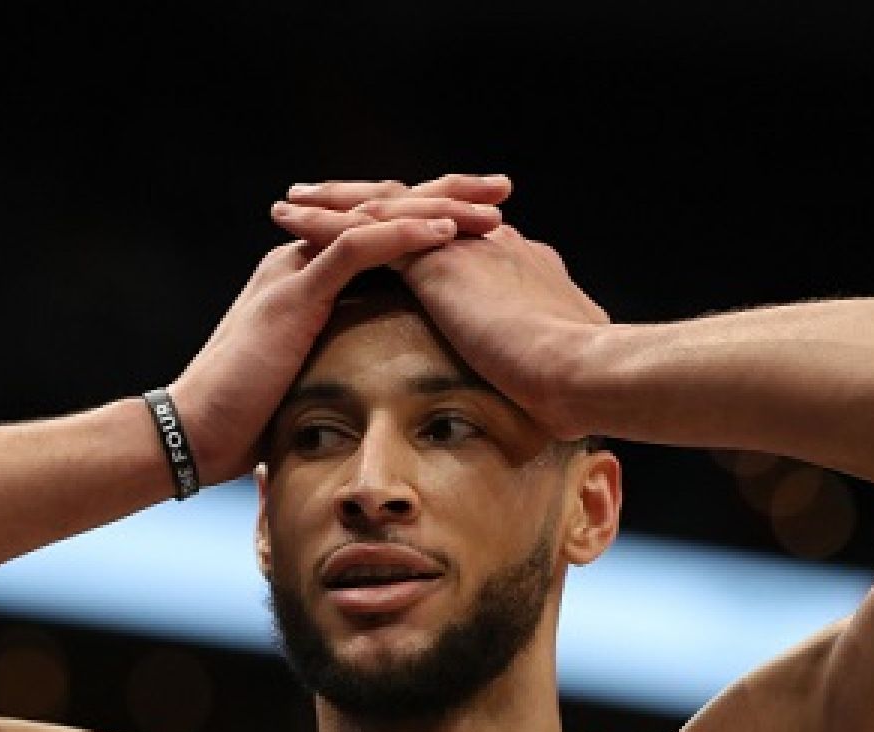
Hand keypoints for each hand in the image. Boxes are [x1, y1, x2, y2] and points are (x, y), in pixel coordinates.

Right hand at [168, 215, 465, 485]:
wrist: (193, 434)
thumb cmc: (250, 419)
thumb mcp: (313, 377)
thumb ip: (347, 359)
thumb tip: (392, 379)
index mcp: (312, 274)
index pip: (384, 230)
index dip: (437, 218)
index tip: (491, 220)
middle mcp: (305, 258)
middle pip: (387, 210)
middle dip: (450, 196)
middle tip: (505, 189)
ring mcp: (296, 270)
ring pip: (378, 219)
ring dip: (439, 209)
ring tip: (492, 206)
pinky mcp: (293, 293)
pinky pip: (356, 250)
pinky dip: (403, 238)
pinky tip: (445, 233)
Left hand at [279, 182, 610, 439]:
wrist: (583, 373)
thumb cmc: (581, 386)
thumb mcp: (558, 362)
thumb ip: (542, 358)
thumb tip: (549, 387)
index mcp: (512, 261)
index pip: (454, 235)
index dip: (418, 232)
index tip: (389, 236)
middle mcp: (485, 240)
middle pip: (415, 208)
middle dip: (369, 203)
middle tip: (325, 200)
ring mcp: (460, 244)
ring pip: (384, 209)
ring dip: (334, 205)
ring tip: (291, 203)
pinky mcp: (436, 258)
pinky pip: (367, 232)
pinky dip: (327, 224)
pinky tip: (293, 220)